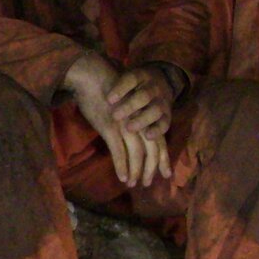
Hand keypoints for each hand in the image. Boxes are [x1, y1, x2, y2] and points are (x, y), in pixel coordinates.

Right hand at [63, 51, 172, 187]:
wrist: (92, 74)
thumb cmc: (106, 87)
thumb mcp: (125, 101)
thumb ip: (131, 116)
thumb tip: (131, 129)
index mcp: (144, 115)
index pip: (159, 140)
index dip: (163, 158)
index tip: (165, 174)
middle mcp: (139, 120)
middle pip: (152, 149)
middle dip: (150, 169)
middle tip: (147, 184)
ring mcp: (126, 125)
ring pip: (137, 154)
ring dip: (135, 171)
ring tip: (132, 184)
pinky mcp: (111, 128)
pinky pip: (119, 152)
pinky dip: (122, 167)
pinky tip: (122, 177)